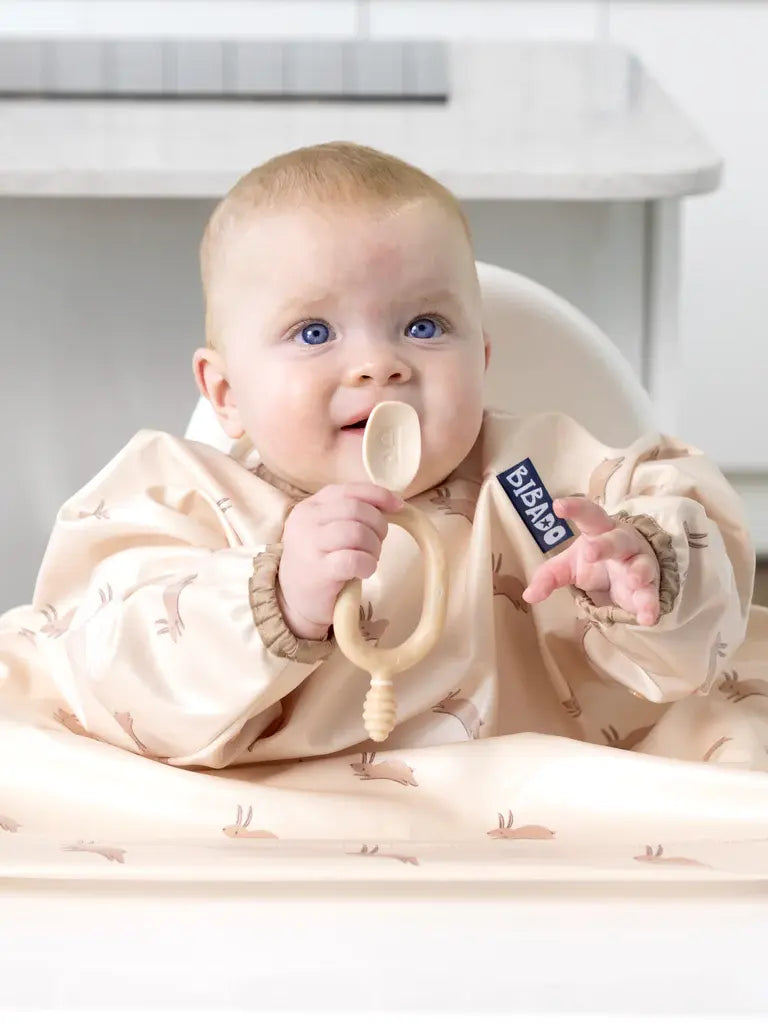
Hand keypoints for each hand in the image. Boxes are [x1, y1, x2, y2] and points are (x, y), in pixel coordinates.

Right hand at [278, 483, 402, 640]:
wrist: (295, 600)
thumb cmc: (319, 561)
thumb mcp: (328, 529)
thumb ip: (352, 512)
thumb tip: (393, 502)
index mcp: (310, 506)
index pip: (349, 490)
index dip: (378, 495)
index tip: (397, 506)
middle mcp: (306, 520)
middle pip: (357, 509)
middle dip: (378, 526)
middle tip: (377, 544)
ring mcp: (310, 545)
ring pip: (358, 533)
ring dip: (374, 547)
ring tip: (369, 559)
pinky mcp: (318, 571)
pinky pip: (355, 560)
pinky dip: (368, 565)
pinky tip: (363, 572)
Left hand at [521, 497, 660, 625]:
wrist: (630, 572)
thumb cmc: (596, 560)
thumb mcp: (570, 565)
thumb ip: (549, 576)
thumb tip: (528, 596)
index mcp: (599, 531)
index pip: (589, 515)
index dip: (575, 508)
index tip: (557, 506)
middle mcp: (622, 543)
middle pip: (616, 540)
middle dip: (605, 545)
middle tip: (590, 552)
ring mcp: (639, 564)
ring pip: (642, 564)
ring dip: (639, 572)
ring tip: (634, 581)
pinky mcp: (650, 587)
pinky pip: (651, 595)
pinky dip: (650, 606)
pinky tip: (648, 618)